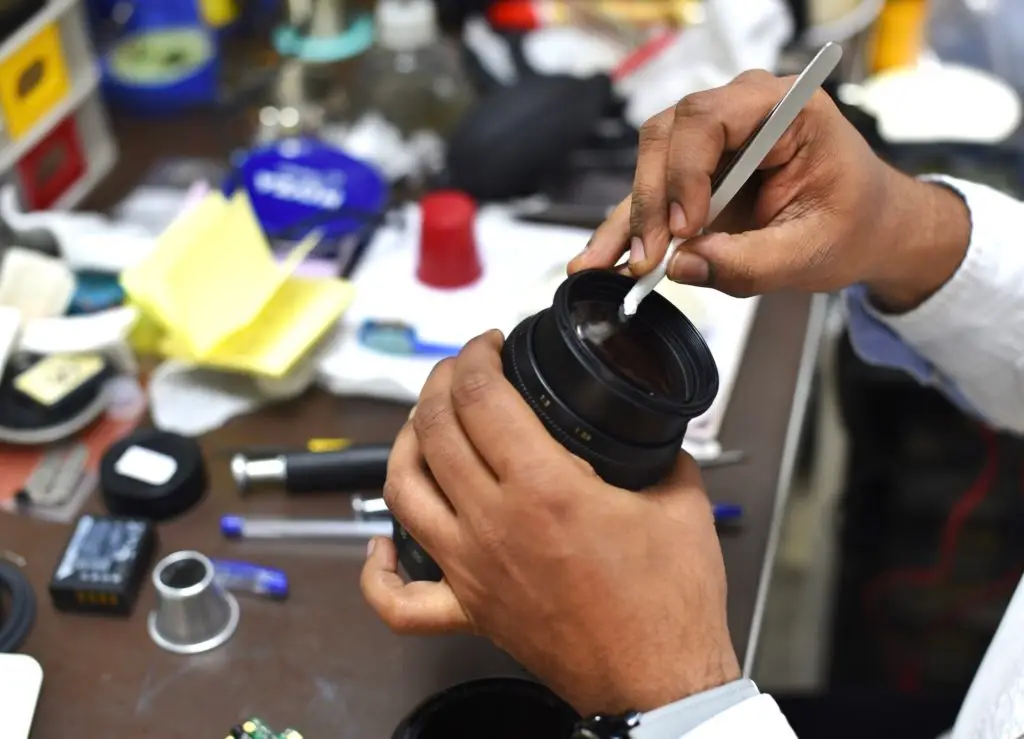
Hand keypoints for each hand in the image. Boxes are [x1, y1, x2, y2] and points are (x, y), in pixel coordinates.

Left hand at [361, 331, 739, 715]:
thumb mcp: (681, 505)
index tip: (489, 346)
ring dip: (403, 445)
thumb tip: (649, 432)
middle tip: (460, 370)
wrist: (657, 682)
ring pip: (401, 493)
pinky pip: (398, 600)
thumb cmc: (669, 605)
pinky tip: (382, 544)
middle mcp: (495, 524)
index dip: (477, 356)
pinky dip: (378, 570)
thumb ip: (660, 454)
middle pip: (434, 430)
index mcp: (545, 490)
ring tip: (422, 425)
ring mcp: (472, 569)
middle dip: (440, 382)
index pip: (482, 398)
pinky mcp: (470, 610)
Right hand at [569, 70, 970, 311]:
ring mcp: (714, 144)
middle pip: (669, 137)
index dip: (686, 171)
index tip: (685, 226)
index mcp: (784, 108)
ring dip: (629, 217)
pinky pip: (653, 195)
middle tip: (648, 257)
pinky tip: (605, 258)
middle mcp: (742, 113)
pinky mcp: (697, 176)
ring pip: (651, 164)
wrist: (869, 229)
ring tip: (607, 264)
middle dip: (652, 200)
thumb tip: (684, 266)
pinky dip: (629, 228)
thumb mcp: (813, 251)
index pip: (710, 118)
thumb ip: (750, 262)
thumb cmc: (856, 223)